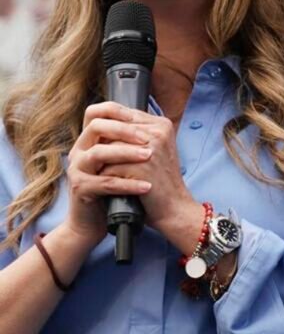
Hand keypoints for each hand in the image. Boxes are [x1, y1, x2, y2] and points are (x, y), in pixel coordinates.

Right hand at [64, 102, 153, 247]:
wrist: (95, 221)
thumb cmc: (114, 188)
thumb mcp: (122, 161)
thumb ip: (129, 141)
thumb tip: (157, 121)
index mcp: (89, 140)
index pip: (97, 113)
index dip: (119, 112)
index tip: (143, 121)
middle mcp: (79, 151)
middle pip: (96, 127)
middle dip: (125, 130)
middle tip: (148, 139)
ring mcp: (77, 170)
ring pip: (98, 153)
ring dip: (126, 153)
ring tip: (149, 156)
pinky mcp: (80, 189)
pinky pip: (104, 183)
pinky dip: (127, 184)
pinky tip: (146, 186)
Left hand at [97, 107, 196, 240]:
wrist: (173, 207)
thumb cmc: (160, 179)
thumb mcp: (154, 149)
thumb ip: (136, 133)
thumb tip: (102, 123)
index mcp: (162, 124)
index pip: (123, 115)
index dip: (109, 131)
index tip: (103, 145)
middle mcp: (159, 132)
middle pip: (114, 130)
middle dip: (103, 146)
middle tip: (97, 160)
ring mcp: (151, 148)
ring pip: (108, 147)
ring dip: (101, 161)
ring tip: (100, 172)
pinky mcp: (141, 167)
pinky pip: (109, 167)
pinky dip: (104, 177)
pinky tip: (106, 184)